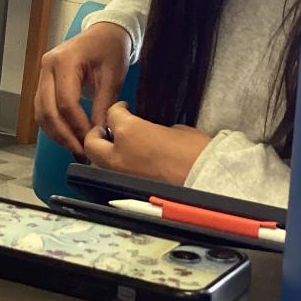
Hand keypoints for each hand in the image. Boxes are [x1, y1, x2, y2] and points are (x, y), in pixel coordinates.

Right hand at [35, 21, 131, 156]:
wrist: (105, 32)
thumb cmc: (111, 50)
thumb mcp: (113, 77)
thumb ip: (104, 105)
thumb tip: (99, 134)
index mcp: (65, 61)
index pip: (66, 102)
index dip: (77, 126)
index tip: (91, 141)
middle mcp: (47, 66)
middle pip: (48, 110)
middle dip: (64, 135)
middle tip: (81, 152)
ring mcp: (42, 73)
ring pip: (41, 112)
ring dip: (56, 134)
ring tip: (75, 148)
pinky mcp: (44, 81)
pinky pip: (43, 108)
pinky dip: (53, 125)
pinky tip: (68, 136)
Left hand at [83, 102, 210, 185]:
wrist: (208, 179)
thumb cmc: (196, 150)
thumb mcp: (173, 129)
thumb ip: (152, 129)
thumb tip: (147, 133)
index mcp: (129, 132)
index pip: (112, 114)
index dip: (119, 109)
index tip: (125, 109)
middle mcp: (118, 155)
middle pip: (92, 142)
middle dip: (97, 133)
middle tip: (108, 129)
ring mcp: (122, 176)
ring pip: (99, 163)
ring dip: (105, 153)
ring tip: (119, 147)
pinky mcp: (130, 191)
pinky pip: (114, 176)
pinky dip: (117, 168)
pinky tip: (132, 164)